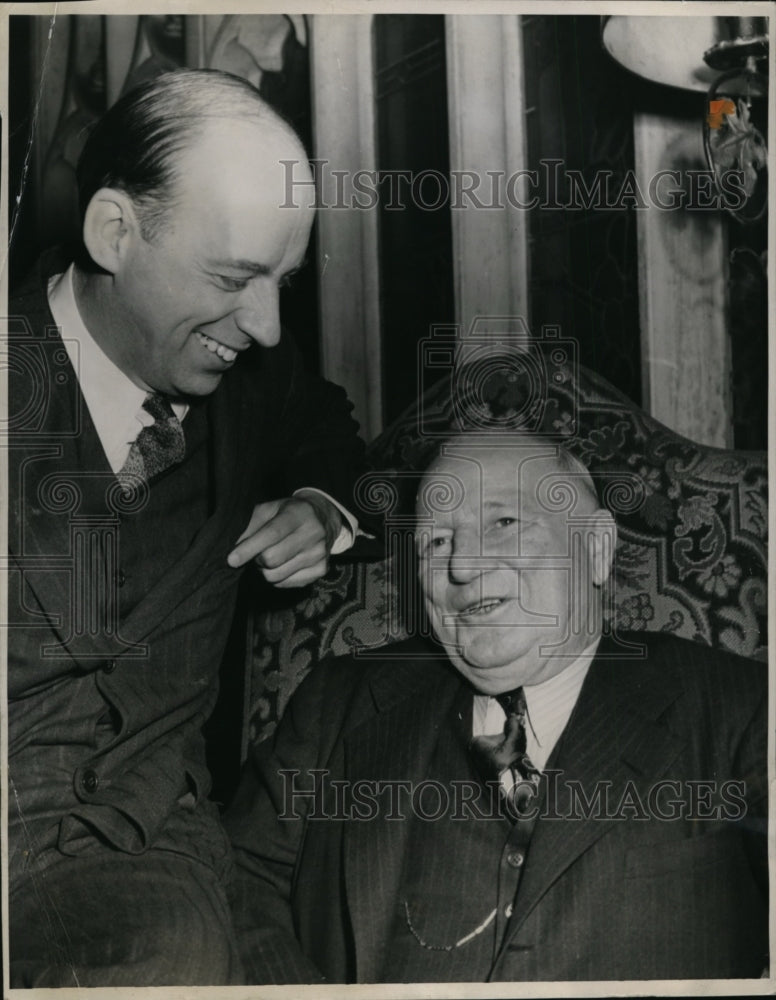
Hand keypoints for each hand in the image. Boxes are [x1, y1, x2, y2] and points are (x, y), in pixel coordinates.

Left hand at [227, 495, 341, 587]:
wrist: (323, 519)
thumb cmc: (289, 513)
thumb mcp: (269, 509)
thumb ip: (251, 526)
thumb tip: (236, 549)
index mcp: (298, 514)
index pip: (271, 534)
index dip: (249, 548)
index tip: (232, 560)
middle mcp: (312, 533)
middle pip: (272, 559)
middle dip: (257, 559)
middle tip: (257, 552)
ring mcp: (319, 554)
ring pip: (276, 575)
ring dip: (266, 570)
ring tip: (271, 556)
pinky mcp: (321, 570)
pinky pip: (286, 583)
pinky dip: (278, 577)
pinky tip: (284, 563)